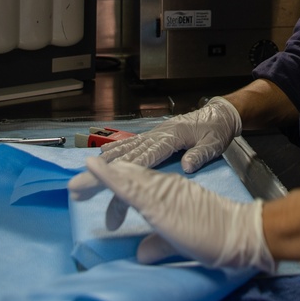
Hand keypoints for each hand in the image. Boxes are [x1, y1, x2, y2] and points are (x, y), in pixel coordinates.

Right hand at [68, 96, 241, 198]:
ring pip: (124, 150)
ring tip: (83, 178)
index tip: (109, 178)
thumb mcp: (215, 142)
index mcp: (172, 137)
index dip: (127, 167)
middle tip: (79, 186)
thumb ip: (201, 154)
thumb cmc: (218, 129)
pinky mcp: (154, 137)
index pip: (147, 156)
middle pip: (126, 155)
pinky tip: (102, 159)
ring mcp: (154, 135)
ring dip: (103, 164)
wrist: (221, 114)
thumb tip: (188, 166)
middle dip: (102, 171)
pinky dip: (115, 152)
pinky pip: (130, 145)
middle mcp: (157, 134)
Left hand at [73, 156, 274, 271]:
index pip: (132, 183)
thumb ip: (159, 243)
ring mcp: (161, 191)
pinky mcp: (161, 202)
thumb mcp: (179, 241)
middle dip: (96, 181)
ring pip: (123, 177)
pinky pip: (130, 185)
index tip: (87, 192)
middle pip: (123, 176)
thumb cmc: (217, 236)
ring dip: (97, 178)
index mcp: (167, 192)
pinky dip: (110, 176)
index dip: (109, 185)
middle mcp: (162, 185)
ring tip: (75, 182)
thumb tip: (142, 252)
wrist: (242, 233)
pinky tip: (95, 168)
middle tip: (73, 189)